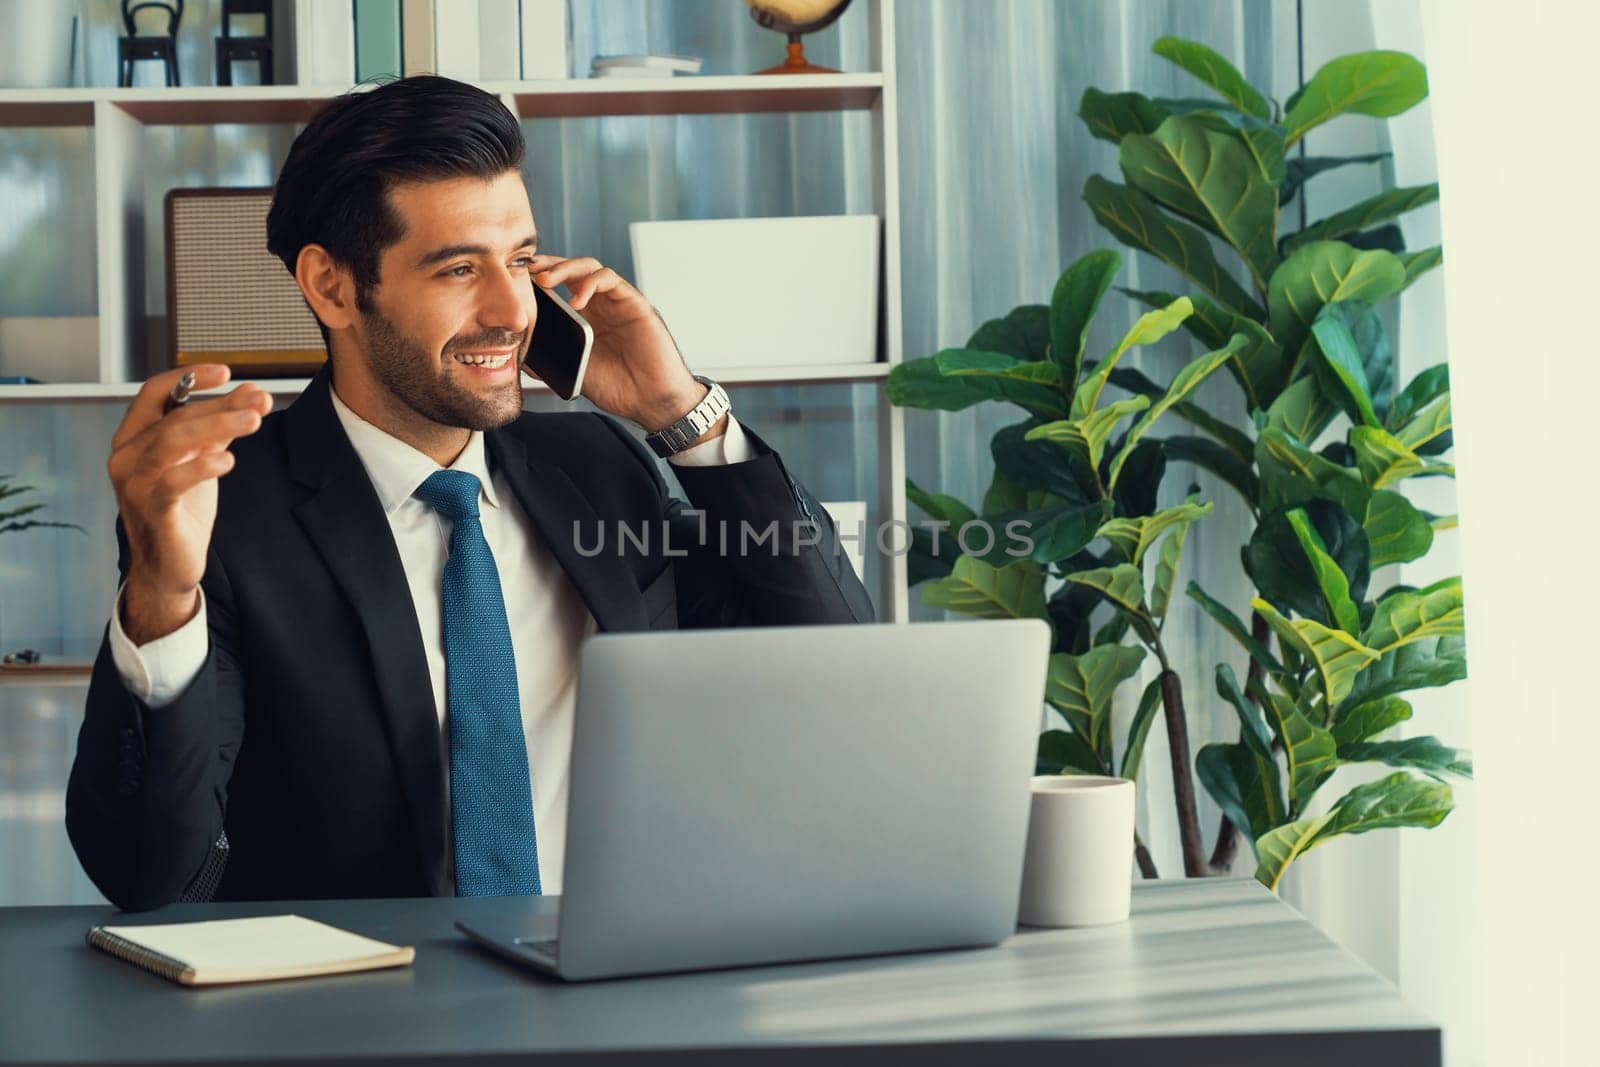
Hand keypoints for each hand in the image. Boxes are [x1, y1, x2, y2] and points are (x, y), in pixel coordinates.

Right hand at [108, 365, 272, 643]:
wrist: (168, 564)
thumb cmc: (182, 507)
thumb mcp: (202, 458)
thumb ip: (222, 426)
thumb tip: (254, 392)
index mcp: (134, 437)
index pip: (154, 392)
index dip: (188, 377)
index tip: (225, 371)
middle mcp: (127, 456)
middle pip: (175, 418)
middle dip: (221, 406)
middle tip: (260, 401)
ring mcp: (135, 483)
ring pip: (172, 441)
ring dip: (216, 426)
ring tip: (254, 421)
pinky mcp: (152, 510)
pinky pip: (173, 481)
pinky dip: (201, 467)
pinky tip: (228, 460)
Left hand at [528, 254, 711, 432]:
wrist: (651, 400)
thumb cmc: (620, 388)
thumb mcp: (575, 372)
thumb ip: (553, 359)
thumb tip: (519, 354)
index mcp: (586, 318)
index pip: (560, 286)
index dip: (539, 279)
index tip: (516, 281)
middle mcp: (602, 305)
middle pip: (572, 270)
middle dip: (548, 266)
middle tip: (526, 272)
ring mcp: (618, 302)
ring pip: (590, 267)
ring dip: (565, 268)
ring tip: (545, 281)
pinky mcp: (634, 303)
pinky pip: (610, 280)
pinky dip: (590, 283)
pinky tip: (577, 301)